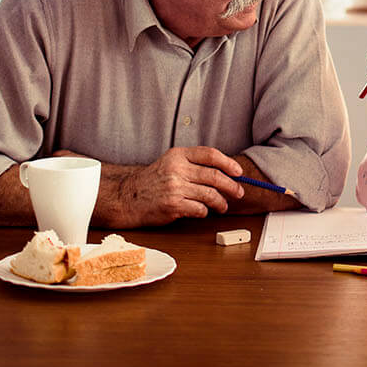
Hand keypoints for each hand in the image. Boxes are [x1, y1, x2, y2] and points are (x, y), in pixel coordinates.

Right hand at [114, 146, 244, 224]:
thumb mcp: (170, 163)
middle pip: (214, 176)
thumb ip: (193, 165)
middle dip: (231, 186)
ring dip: (221, 202)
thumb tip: (224, 172)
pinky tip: (203, 212)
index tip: (238, 172)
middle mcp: (177, 169)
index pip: (210, 154)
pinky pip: (200, 209)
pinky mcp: (173, 205)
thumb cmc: (152, 182)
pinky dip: (205, 212)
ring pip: (210, 194)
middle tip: (238, 192)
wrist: (128, 198)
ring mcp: (174, 187)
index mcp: (178, 155)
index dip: (228, 163)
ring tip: (223, 206)